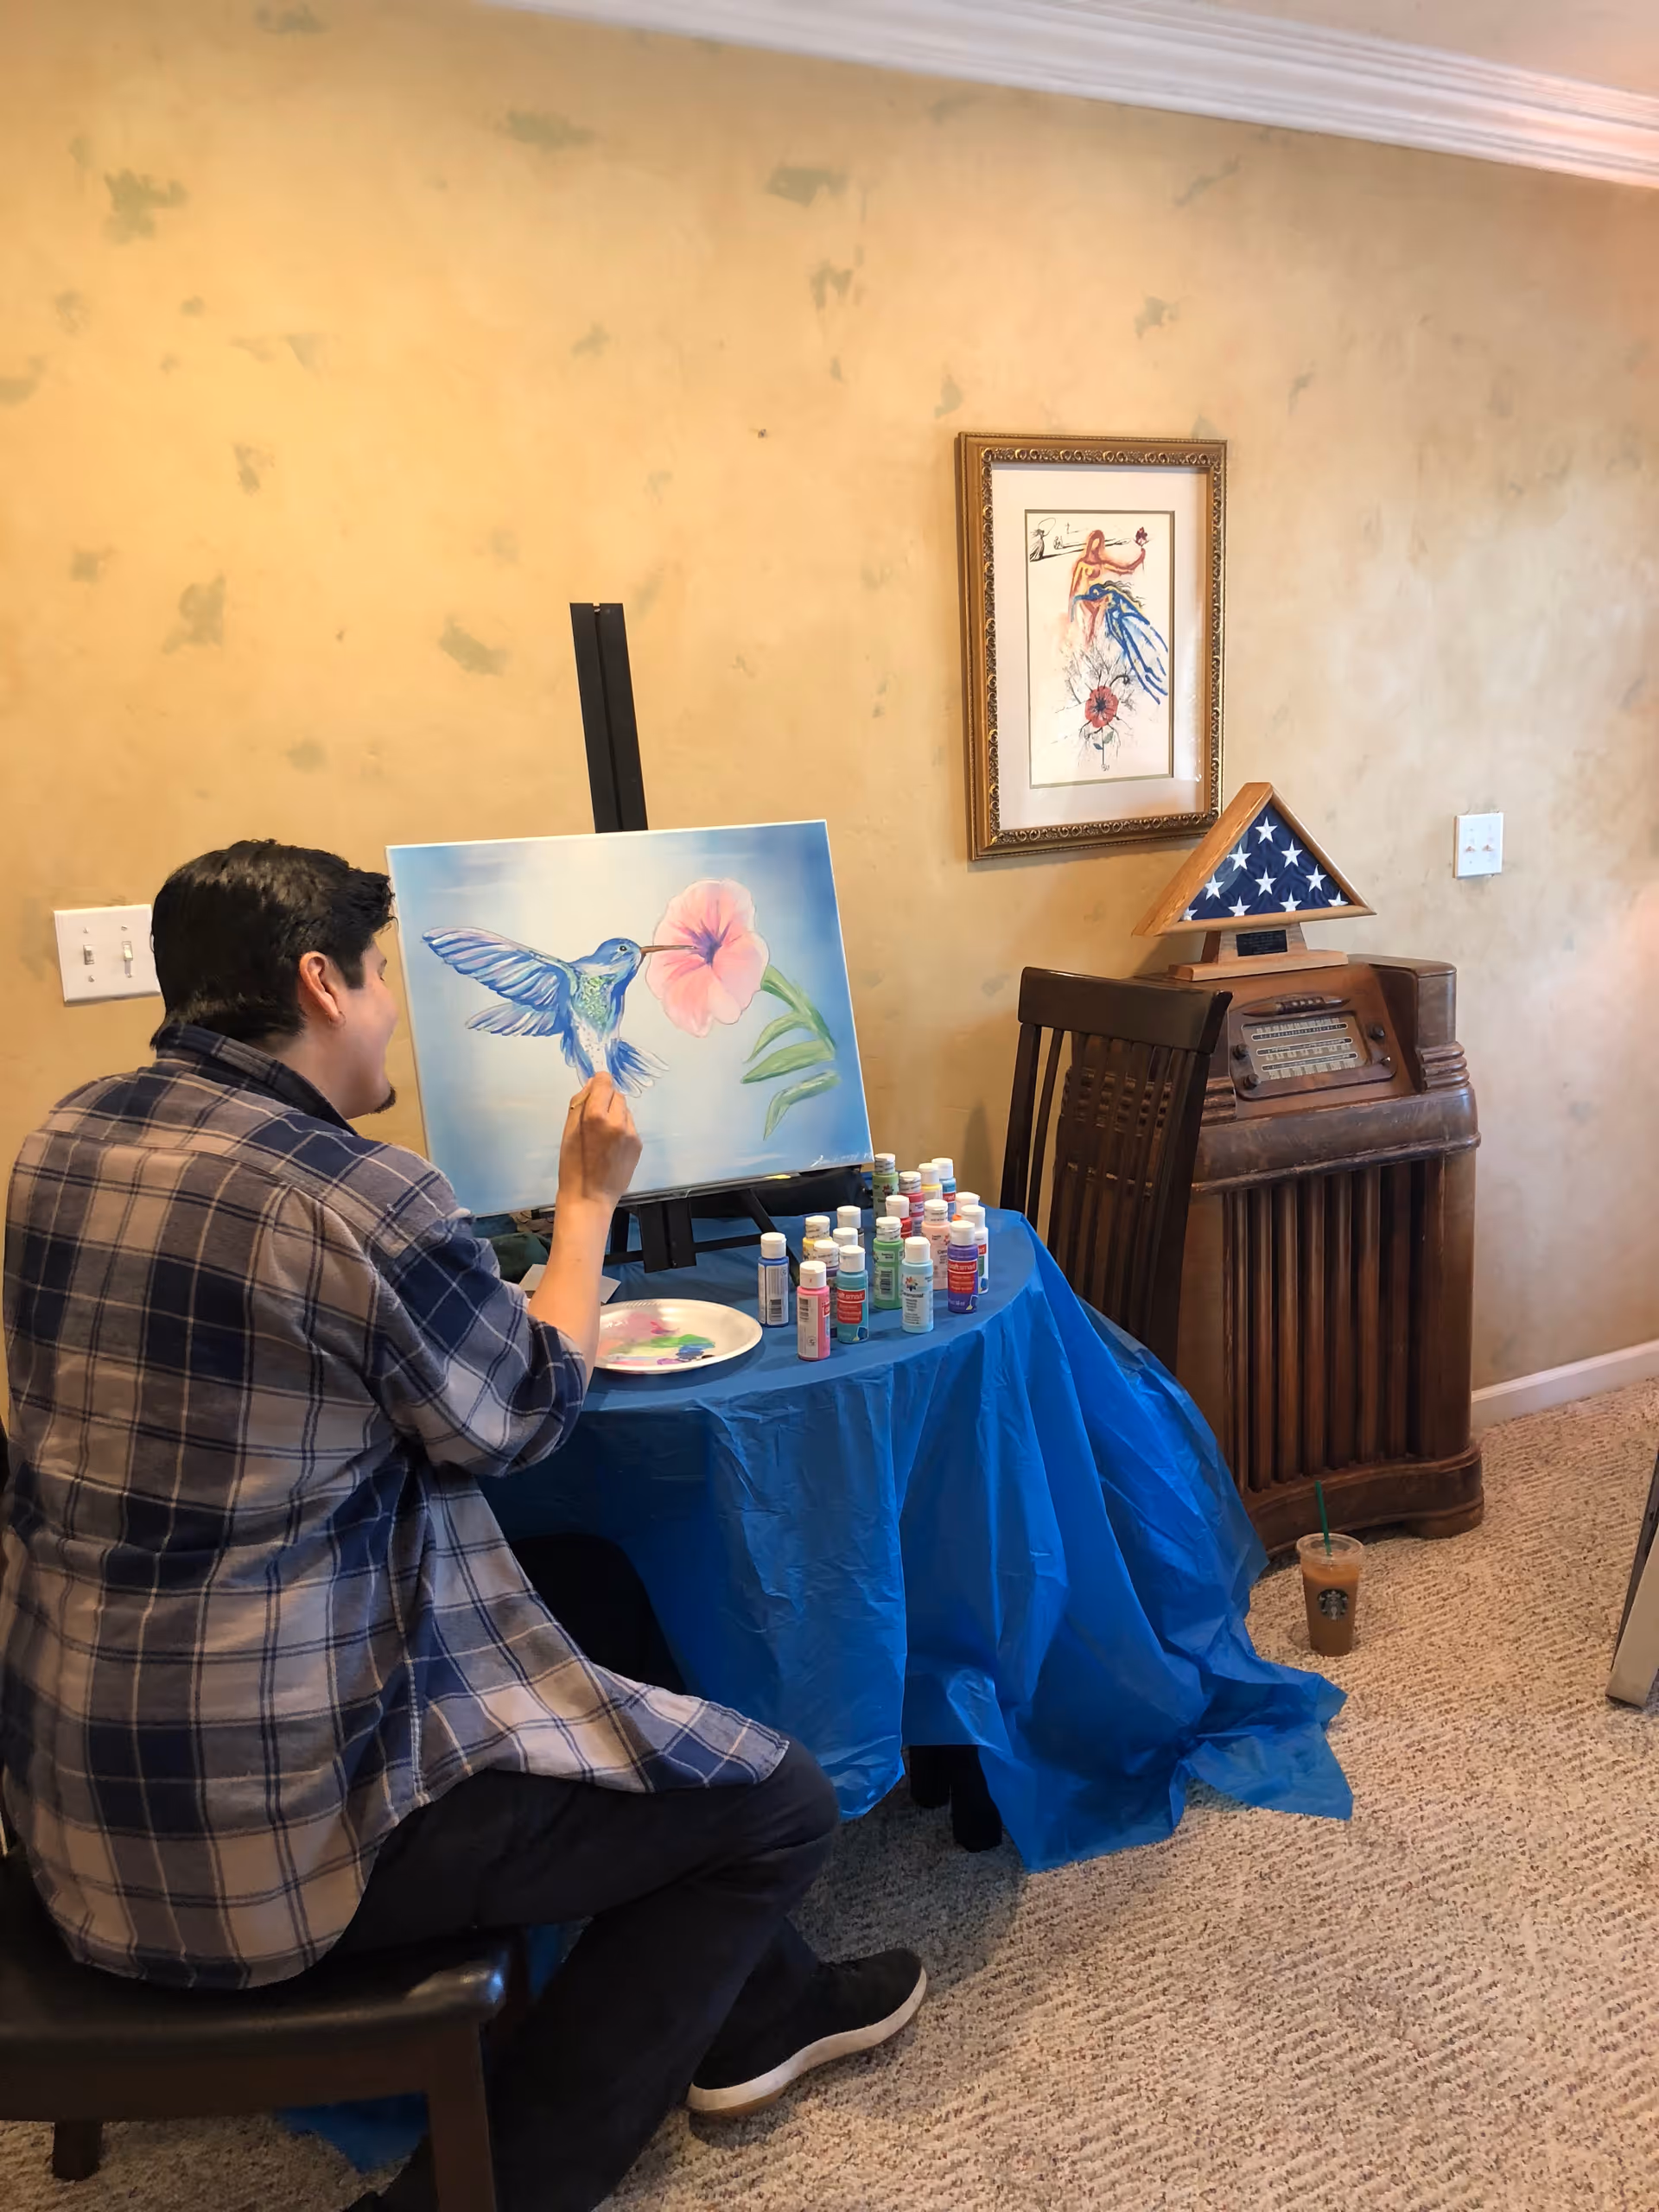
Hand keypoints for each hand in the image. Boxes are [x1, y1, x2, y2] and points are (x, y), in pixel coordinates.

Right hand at [558, 1074, 640, 1209]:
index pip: (605, 1082)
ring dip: (615, 1114)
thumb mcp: (568, 1131)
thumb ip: (580, 1103)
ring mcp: (631, 1133)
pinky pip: (630, 1126)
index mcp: (596, 1116)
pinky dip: (621, 1129)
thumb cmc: (572, 1165)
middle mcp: (618, 1121)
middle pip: (616, 1095)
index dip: (598, 1083)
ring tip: (602, 1135)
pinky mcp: (638, 1144)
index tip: (593, 1091)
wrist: (590, 1197)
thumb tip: (593, 1083)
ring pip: (625, 1110)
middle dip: (606, 1100)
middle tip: (594, 1119)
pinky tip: (611, 1146)